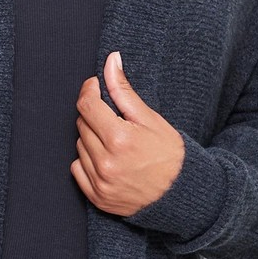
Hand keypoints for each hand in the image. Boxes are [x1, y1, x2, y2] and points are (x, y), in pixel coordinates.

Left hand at [72, 50, 184, 217]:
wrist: (181, 195)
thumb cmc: (170, 155)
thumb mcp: (150, 119)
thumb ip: (124, 90)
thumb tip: (111, 61)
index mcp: (120, 139)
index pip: (87, 105)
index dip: (89, 90)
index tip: (95, 86)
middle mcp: (106, 162)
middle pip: (82, 124)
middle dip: (95, 116)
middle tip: (115, 120)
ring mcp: (100, 182)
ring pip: (79, 146)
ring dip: (91, 139)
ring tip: (116, 143)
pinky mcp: (97, 197)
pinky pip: (76, 169)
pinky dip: (87, 162)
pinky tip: (108, 161)